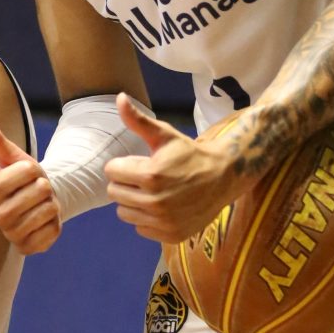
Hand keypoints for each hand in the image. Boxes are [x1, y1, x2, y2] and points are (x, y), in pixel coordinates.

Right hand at [0, 114, 60, 254]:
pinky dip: (55, 224)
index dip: (33, 168)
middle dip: (44, 187)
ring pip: (47, 212)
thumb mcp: (11, 155)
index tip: (27, 172)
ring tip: (40, 204)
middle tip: (36, 190)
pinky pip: (52, 233)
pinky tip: (44, 221)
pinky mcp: (28, 249)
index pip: (25, 171)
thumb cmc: (23, 176)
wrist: (38, 201)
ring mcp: (12, 236)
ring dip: (51, 204)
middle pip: (38, 193)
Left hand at [104, 95, 236, 243]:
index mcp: (150, 175)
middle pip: (114, 193)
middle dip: (126, 182)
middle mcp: (155, 202)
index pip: (111, 172)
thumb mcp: (165, 135)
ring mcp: (163, 221)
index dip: (123, 164)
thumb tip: (119, 97)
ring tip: (152, 192)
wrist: (222, 178)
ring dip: (133, 202)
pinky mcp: (170, 235)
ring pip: (124, 213)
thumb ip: (138, 121)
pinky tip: (162, 207)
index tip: (140, 162)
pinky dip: (147, 219)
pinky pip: (141, 229)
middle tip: (146, 177)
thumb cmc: (189, 154)